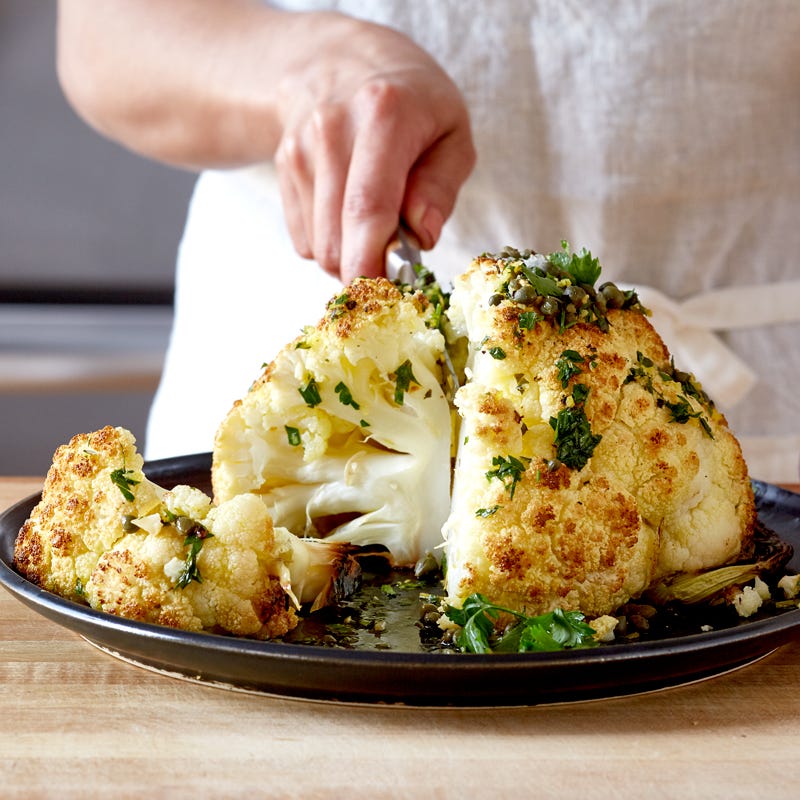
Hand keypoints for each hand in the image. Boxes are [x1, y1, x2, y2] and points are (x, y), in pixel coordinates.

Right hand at [273, 14, 474, 281]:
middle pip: (337, 239)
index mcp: (383, 113)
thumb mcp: (451, 131)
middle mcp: (331, 130)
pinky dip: (331, 244)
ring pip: (319, 248)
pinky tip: (347, 214)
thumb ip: (441, 185)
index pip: (368, 206)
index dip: (373, 263)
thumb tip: (422, 237)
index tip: (388, 295)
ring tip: (375, 228)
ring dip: (350, 258)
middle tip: (396, 262)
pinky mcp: (283, 168)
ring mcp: (300, 150)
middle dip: (367, 270)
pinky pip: (305, 240)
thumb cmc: (411, 101)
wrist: (338, 60)